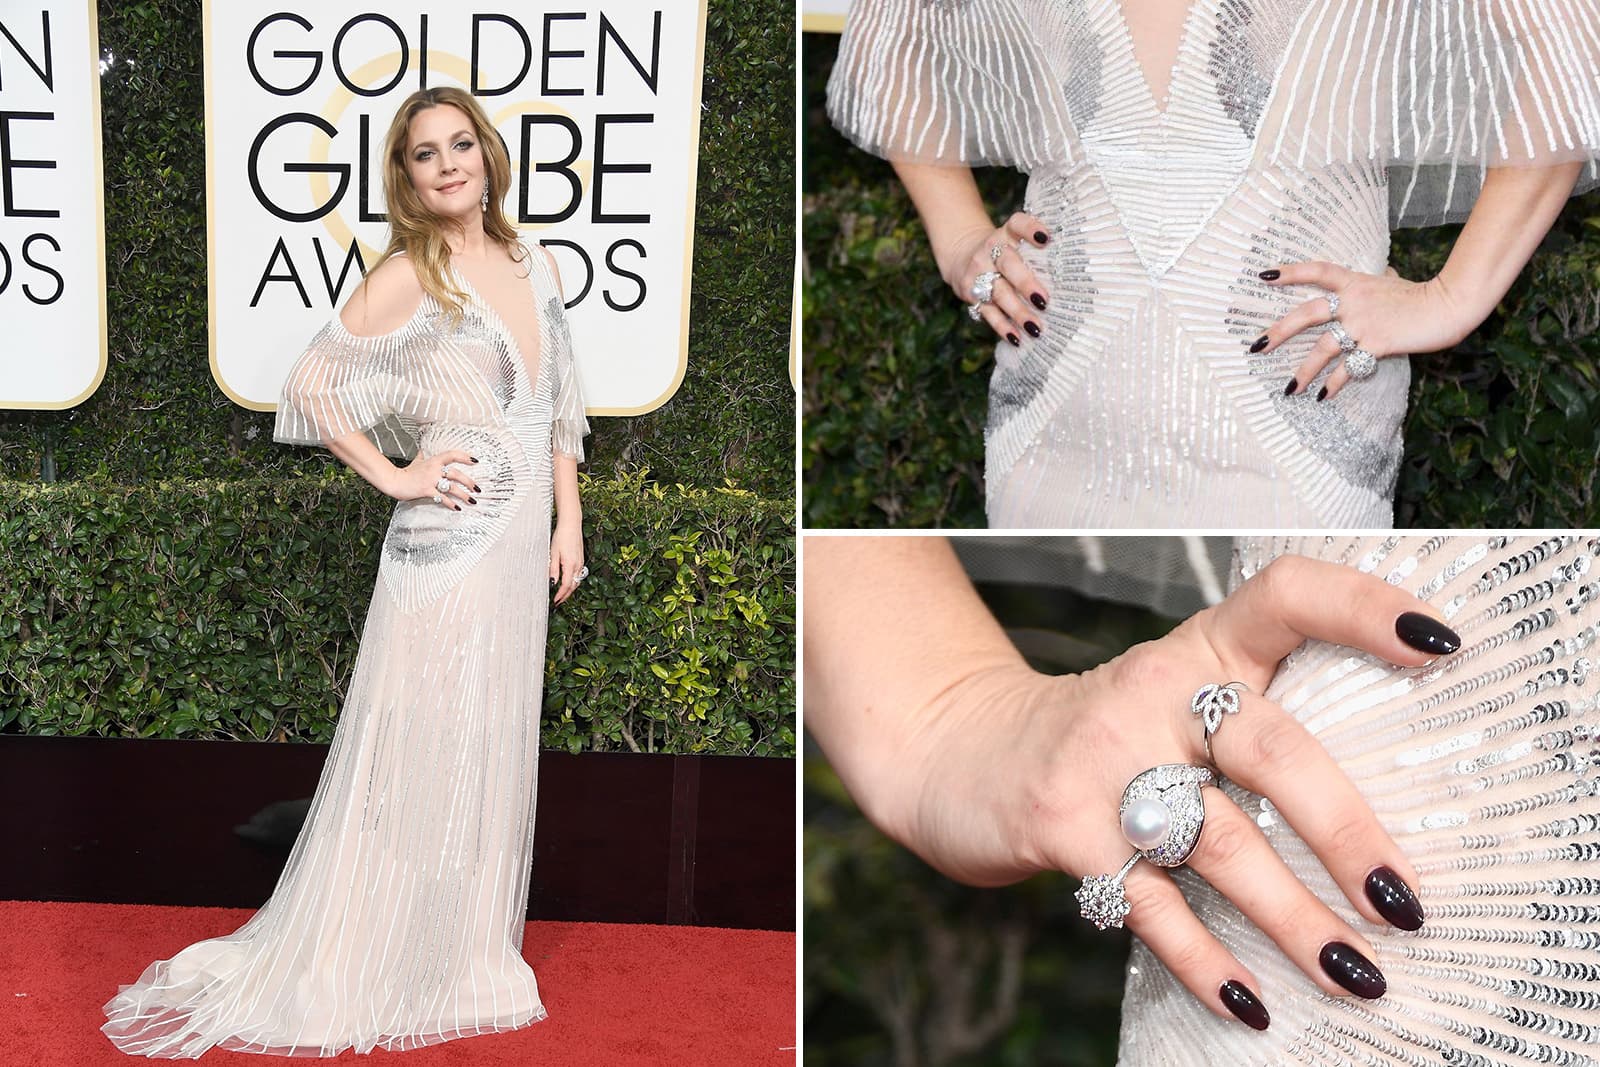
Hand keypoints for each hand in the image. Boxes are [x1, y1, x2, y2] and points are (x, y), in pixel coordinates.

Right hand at [383, 450, 479, 508]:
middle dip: (469, 482)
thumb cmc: (406, 472)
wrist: (394, 481)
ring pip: (452, 487)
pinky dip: (451, 504)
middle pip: (456, 474)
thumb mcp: (416, 462)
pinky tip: (457, 508)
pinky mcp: (427, 491)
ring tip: (472, 501)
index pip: (452, 455)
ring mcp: (431, 480)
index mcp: (434, 461)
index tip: (475, 461)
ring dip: (464, 495)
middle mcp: (434, 469)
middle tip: (477, 488)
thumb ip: (422, 457)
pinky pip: (442, 498)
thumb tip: (422, 451)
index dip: (465, 457)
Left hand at [549, 517, 583, 605]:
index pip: (566, 585)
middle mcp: (578, 565)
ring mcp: (581, 562)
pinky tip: (567, 582)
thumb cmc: (561, 536)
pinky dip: (573, 582)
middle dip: (566, 596)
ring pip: (577, 581)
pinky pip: (578, 575)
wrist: (571, 525)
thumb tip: (552, 583)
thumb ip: (553, 569)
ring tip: (562, 595)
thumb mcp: (553, 554)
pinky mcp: (581, 559)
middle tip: (558, 602)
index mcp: (570, 565)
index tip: (555, 601)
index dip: (561, 595)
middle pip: (573, 586)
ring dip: (570, 589)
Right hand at [882, 557, 1454, 1027]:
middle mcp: (1154, 692)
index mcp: (1199, 651)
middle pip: (1269, 747)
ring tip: (1355, 973)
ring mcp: (1104, 760)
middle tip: (1405, 903)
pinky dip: (1206, 962)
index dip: (1362, 608)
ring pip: (1218, 842)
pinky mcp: (1064, 828)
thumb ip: (1256, 724)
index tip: (1440, 644)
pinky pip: (1151, 907)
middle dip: (1346, 831)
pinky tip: (1250, 1002)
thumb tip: (1392, 822)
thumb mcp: (1172, 700)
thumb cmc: (1103, 737)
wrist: (960, 749)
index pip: (1284, 597)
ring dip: (1294, 918)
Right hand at [941, 212, 1052, 346]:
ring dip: (1017, 311)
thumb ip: (1038, 253)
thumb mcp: (1015, 242)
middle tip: (1044, 301)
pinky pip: (988, 312)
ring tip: (1035, 328)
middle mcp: (990, 250)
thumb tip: (1078, 277)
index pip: (1017, 224)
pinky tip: (1017, 338)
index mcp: (1006, 234)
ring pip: (998, 292)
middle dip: (1025, 283)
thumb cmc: (1005, 253)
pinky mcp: (970, 294)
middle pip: (1007, 264)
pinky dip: (1002, 326)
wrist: (962, 257)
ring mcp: (978, 273)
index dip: (1030, 228)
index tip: (1046, 238)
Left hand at [1255, 262, 1479, 399]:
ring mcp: (1363, 323)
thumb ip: (1379, 281)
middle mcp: (1354, 302)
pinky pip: (1348, 368)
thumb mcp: (1393, 282)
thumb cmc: (1422, 295)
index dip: (1290, 272)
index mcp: (1355, 282)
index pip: (1317, 272)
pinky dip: (1334, 383)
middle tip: (1257, 347)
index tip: (1263, 276)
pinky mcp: (1376, 344)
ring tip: (1289, 389)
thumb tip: (1382, 274)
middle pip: (1307, 314)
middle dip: (1280, 331)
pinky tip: (1322, 396)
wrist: (1448, 305)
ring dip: (1304, 371)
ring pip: (1323, 348)